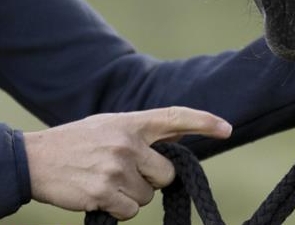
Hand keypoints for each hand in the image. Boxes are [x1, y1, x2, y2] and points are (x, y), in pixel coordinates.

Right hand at [24, 106, 230, 219]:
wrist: (36, 159)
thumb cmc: (78, 141)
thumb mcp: (113, 125)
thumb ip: (147, 131)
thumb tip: (182, 131)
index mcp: (133, 122)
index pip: (177, 116)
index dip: (205, 122)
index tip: (227, 128)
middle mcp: (128, 143)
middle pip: (166, 173)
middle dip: (152, 179)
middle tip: (127, 173)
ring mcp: (116, 169)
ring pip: (148, 195)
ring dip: (132, 195)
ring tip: (107, 181)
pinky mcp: (103, 193)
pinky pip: (130, 211)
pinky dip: (119, 209)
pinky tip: (100, 195)